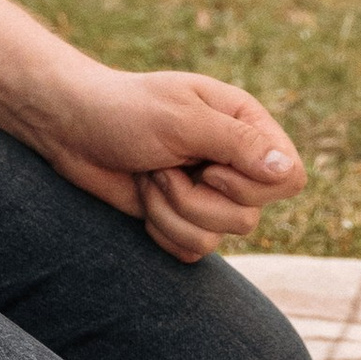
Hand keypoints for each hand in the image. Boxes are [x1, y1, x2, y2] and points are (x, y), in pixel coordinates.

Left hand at [23, 59, 308, 261]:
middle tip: (165, 166)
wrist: (70, 129)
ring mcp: (210, 193)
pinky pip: (193, 248)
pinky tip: (143, 198)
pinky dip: (161, 229)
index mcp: (246, 125)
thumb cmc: (124, 110)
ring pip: (218, 236)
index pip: (289, 177)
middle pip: (251, 215)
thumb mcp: (182, 119)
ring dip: (171, 211)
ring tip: (150, 177)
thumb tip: (290, 173)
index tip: (210, 168)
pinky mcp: (183, 218)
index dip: (251, 185)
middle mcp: (235, 162)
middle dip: (196, 200)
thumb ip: (239, 145)